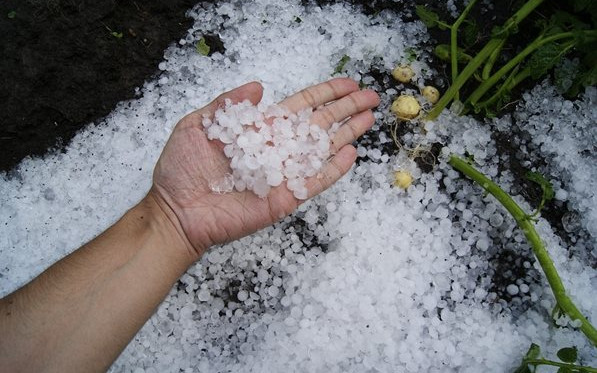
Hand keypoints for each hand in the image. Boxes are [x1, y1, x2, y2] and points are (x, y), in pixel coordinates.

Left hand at [148, 78, 379, 258]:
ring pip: (322, 150)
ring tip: (370, 118)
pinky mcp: (285, 198)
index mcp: (260, 129)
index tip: (348, 84)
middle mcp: (277, 149)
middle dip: (346, 109)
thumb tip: (259, 84)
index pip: (301, 107)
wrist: (176, 211)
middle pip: (319, 124)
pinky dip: (333, 169)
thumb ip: (228, 104)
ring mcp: (283, 174)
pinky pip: (314, 182)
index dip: (325, 94)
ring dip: (347, 134)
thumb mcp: (198, 125)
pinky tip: (351, 154)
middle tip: (372, 96)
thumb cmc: (181, 169)